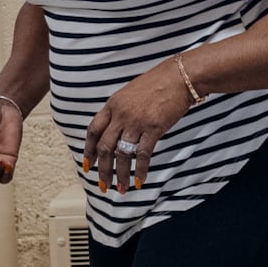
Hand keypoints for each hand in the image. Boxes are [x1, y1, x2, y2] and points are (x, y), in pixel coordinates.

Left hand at [82, 60, 192, 192]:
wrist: (180, 77)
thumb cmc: (158, 83)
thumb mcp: (131, 93)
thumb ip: (121, 111)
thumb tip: (116, 130)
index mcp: (112, 104)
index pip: (93, 131)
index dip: (88, 150)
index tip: (87, 164)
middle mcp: (121, 115)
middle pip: (104, 147)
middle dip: (102, 170)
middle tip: (102, 185)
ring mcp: (136, 122)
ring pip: (122, 155)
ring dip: (120, 175)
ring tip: (120, 189)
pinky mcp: (153, 128)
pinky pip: (142, 155)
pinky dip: (140, 170)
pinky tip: (140, 181)